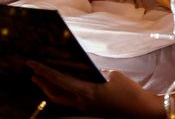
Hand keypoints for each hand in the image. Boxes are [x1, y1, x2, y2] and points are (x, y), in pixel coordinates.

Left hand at [27, 60, 164, 118]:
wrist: (143, 111)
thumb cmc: (130, 92)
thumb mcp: (112, 75)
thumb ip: (95, 71)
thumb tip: (85, 69)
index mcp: (86, 92)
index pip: (59, 80)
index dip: (44, 71)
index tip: (31, 63)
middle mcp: (82, 102)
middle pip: (55, 93)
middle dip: (42, 82)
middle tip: (31, 72)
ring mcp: (86, 108)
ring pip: (61, 98)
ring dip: (49, 88)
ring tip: (40, 79)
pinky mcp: (91, 109)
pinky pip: (70, 100)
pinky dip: (61, 91)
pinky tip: (60, 85)